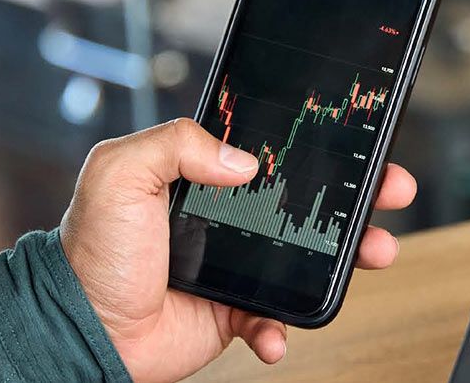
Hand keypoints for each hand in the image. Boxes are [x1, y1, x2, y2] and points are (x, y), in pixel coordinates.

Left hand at [60, 118, 416, 382]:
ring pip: (306, 256)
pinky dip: (284, 328)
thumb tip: (241, 159)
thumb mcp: (121, 172)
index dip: (314, 145)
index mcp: (200, 174)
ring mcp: (233, 263)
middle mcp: (224, 215)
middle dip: (353, 195)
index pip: (269, 150)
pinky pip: (275, 317)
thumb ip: (177, 143)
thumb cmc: (92, 247)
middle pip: (303, 199)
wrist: (80, 325)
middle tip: (389, 189)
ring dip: (346, 255)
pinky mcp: (231, 310)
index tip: (354, 139)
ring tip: (375, 252)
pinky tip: (273, 331)